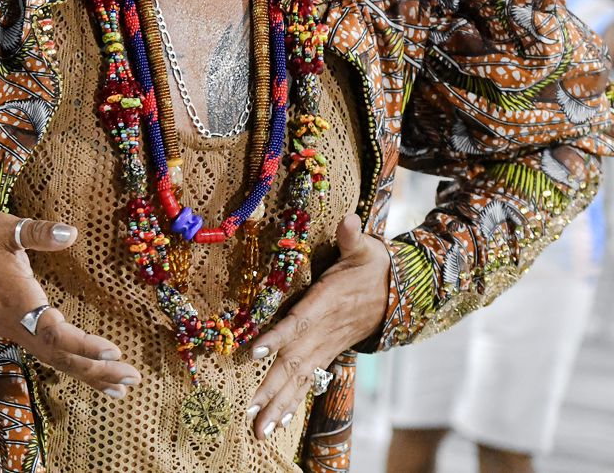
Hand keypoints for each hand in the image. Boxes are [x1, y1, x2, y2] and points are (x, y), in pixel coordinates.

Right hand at [0, 211, 140, 397]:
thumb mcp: (6, 228)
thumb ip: (39, 232)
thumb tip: (70, 232)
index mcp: (17, 301)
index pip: (55, 333)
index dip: (84, 346)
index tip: (115, 352)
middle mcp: (15, 323)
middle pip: (59, 357)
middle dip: (97, 370)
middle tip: (132, 378)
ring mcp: (11, 329)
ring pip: (52, 360)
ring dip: (86, 374)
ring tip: (119, 388)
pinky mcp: (10, 328)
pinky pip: (43, 354)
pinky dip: (69, 365)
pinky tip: (86, 371)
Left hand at [247, 214, 390, 438]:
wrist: (403, 293)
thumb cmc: (375, 265)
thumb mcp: (366, 248)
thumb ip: (351, 238)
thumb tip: (348, 222)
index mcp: (328, 303)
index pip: (299, 321)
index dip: (277, 337)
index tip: (254, 352)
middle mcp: (325, 331)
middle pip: (294, 362)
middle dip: (272, 389)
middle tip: (250, 413)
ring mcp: (326, 346)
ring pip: (298, 378)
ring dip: (277, 404)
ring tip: (257, 430)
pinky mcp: (326, 353)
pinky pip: (306, 381)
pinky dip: (290, 401)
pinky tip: (274, 422)